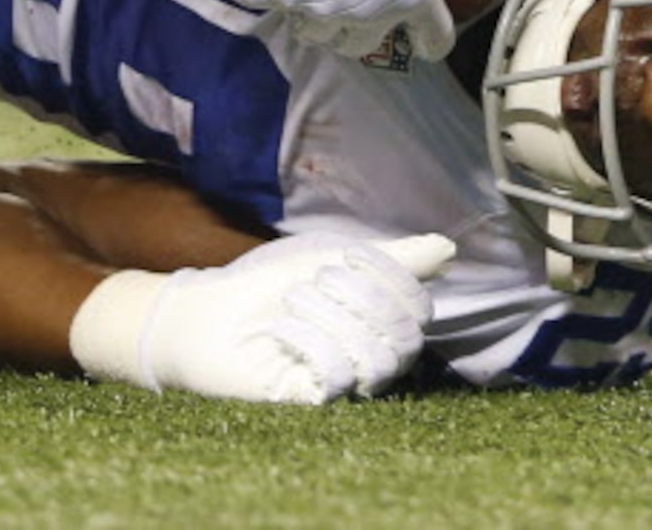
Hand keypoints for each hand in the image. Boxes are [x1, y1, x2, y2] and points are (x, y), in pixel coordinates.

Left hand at [134, 232, 456, 403]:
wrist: (204, 314)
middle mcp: (368, 356)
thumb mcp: (329, 260)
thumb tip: (448, 249)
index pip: (419, 309)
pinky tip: (281, 331)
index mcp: (377, 322)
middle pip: (406, 336)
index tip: (349, 255)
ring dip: (331, 317)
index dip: (393, 278)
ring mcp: (342, 384)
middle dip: (360, 296)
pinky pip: (338, 378)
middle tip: (316, 280)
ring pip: (376, 359)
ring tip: (293, 302)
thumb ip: (391, 259)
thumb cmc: (265, 287)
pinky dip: (309, 342)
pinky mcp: (312, 403)